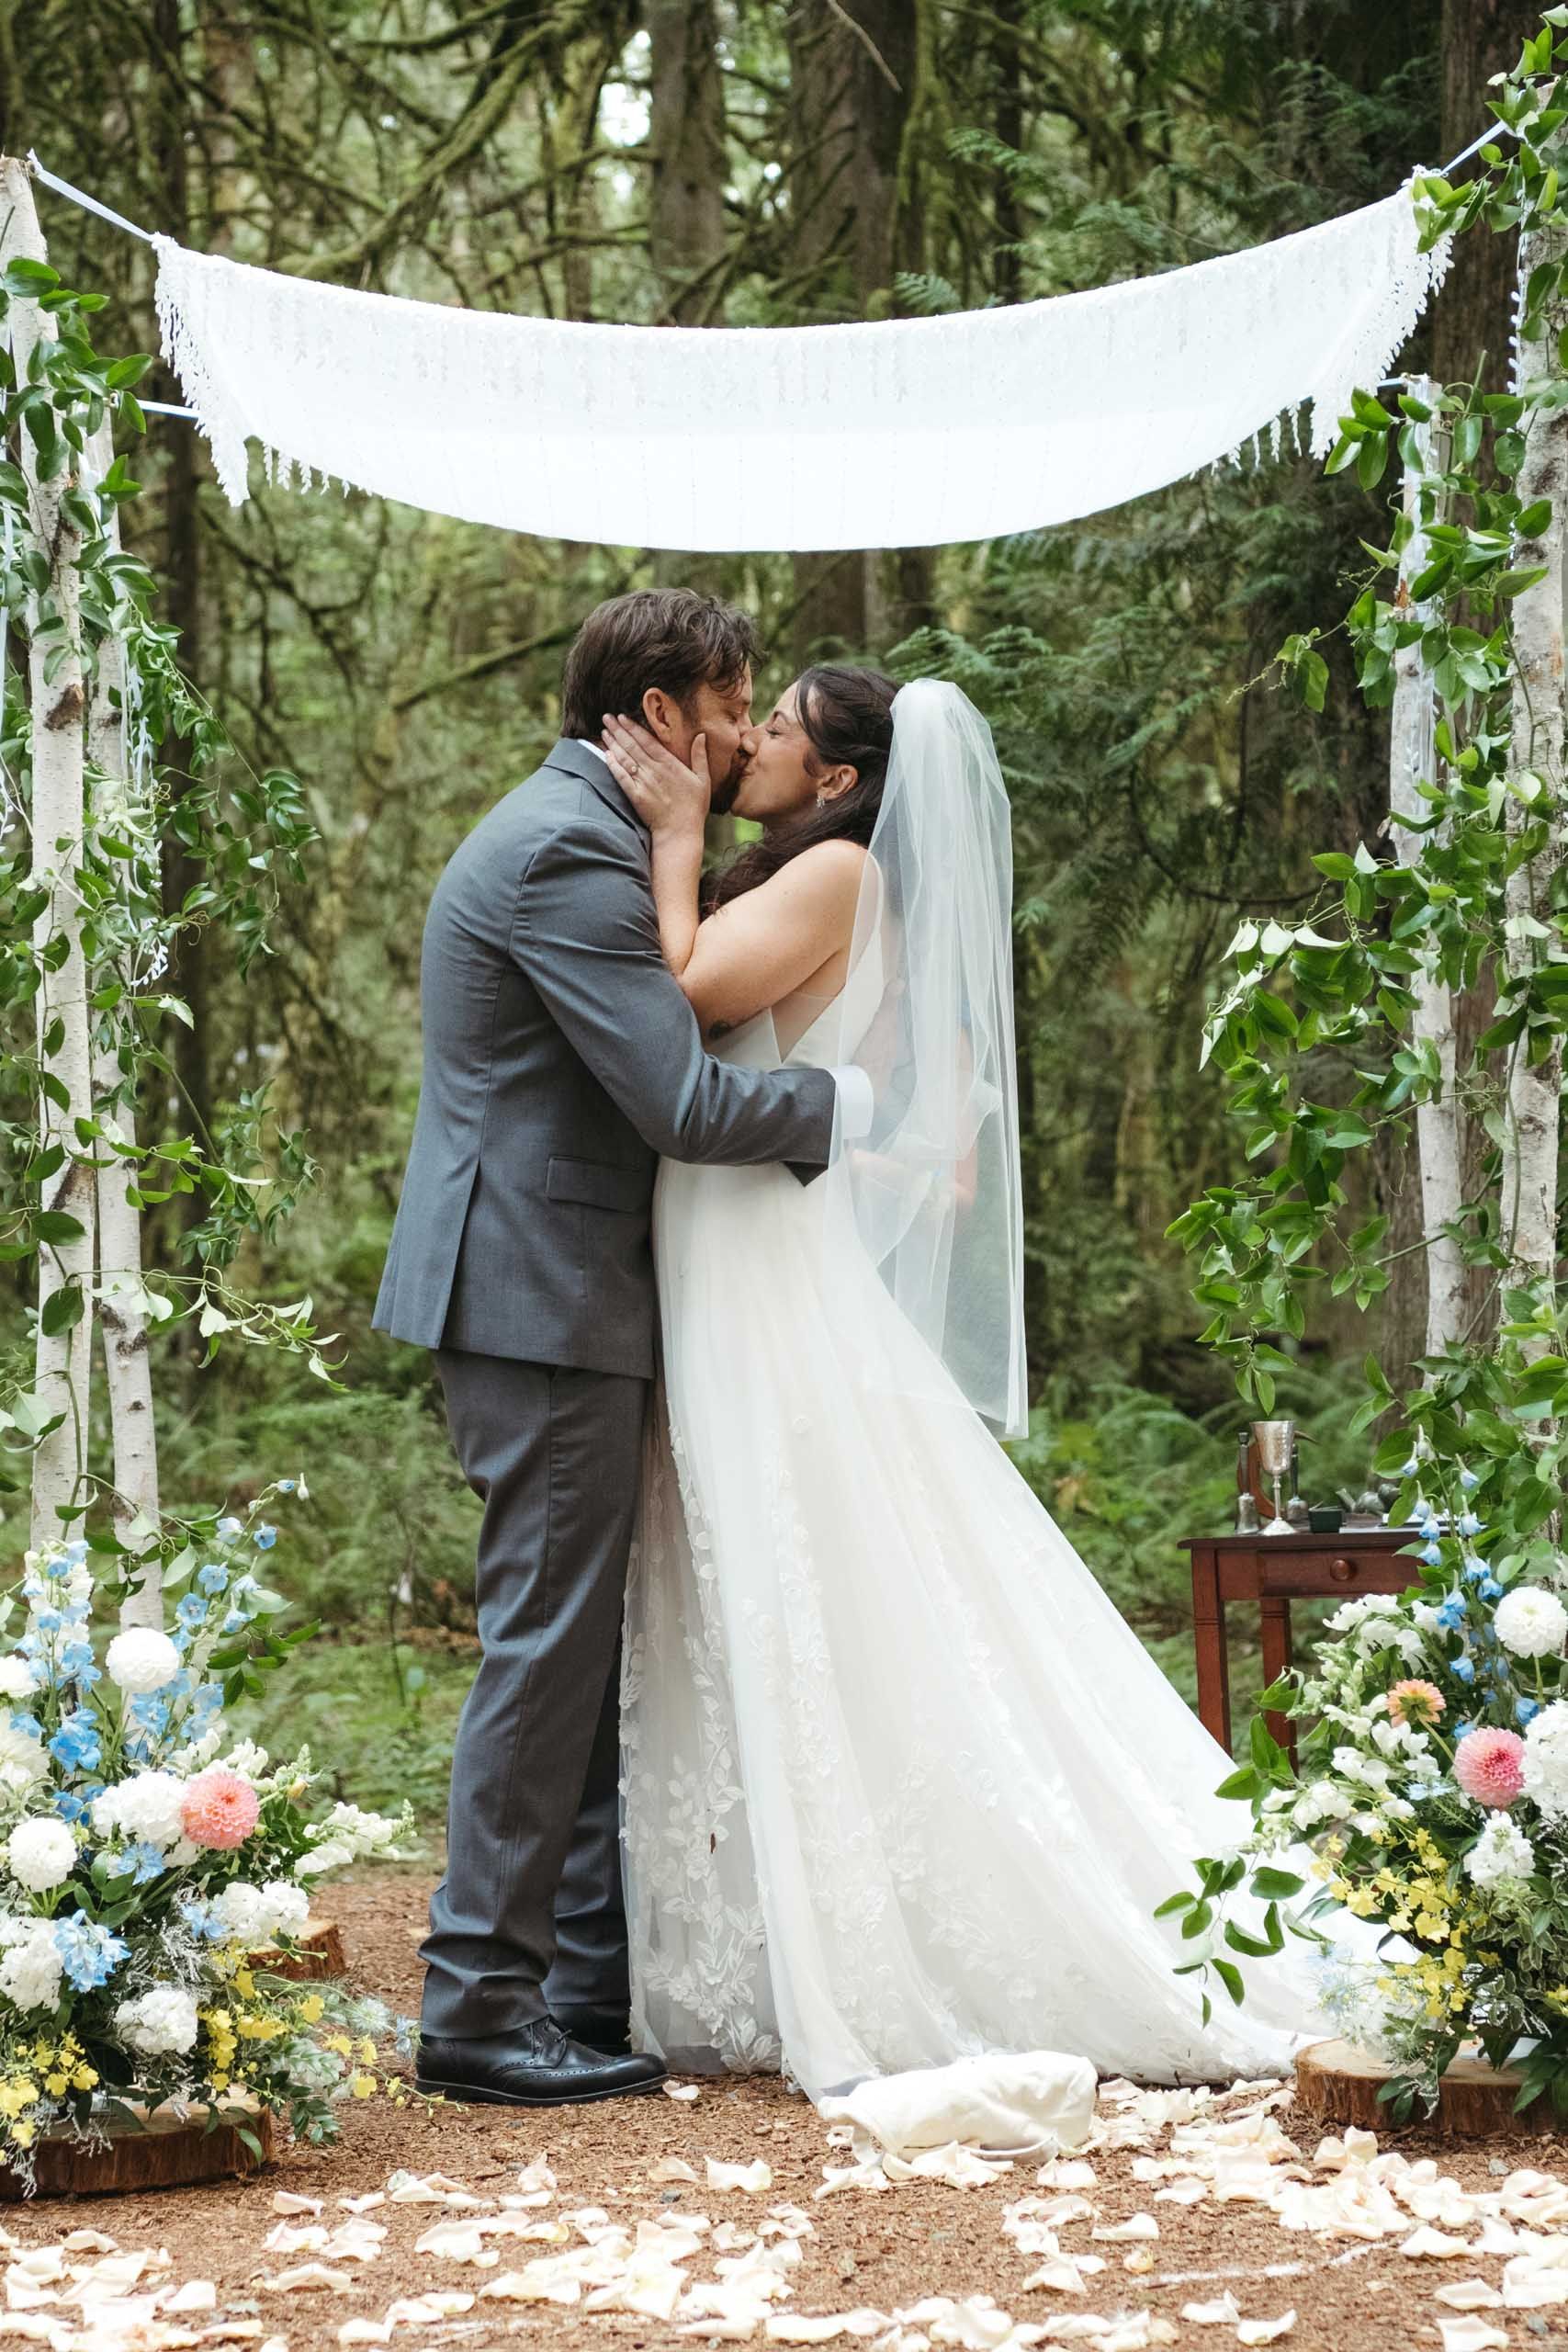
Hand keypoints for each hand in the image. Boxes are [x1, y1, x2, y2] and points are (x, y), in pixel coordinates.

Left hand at [601, 713, 710, 836]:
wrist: (680, 832)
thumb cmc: (694, 807)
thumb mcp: (703, 780)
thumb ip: (700, 756)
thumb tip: (701, 735)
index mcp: (670, 764)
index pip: (647, 740)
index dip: (633, 727)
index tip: (622, 717)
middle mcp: (654, 770)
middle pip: (632, 745)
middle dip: (618, 730)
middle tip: (607, 717)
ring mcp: (643, 783)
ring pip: (624, 758)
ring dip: (613, 743)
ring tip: (604, 731)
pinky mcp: (635, 796)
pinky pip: (621, 777)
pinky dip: (613, 765)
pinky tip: (606, 754)